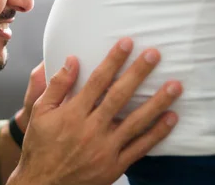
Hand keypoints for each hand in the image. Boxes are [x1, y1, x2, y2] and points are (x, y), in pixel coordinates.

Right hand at [8, 38, 182, 184]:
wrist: (43, 184)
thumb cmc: (40, 145)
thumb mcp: (39, 112)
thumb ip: (56, 85)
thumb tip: (72, 60)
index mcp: (72, 114)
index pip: (97, 81)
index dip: (113, 60)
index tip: (127, 43)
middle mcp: (91, 129)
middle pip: (119, 96)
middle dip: (138, 73)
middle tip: (155, 55)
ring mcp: (105, 148)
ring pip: (136, 121)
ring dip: (157, 102)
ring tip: (175, 85)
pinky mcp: (115, 165)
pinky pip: (141, 147)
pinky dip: (158, 133)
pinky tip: (171, 118)